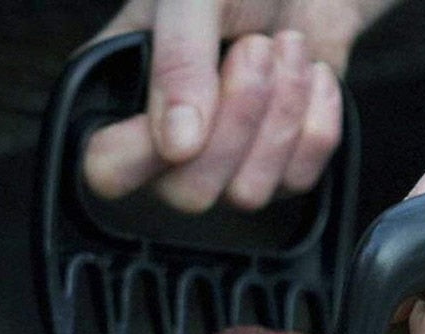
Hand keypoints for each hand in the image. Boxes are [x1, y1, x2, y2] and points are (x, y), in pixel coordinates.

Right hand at [82, 0, 396, 211]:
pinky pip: (298, 179)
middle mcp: (169, 150)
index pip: (108, 170)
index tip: (192, 102)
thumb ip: (177, 61)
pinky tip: (313, 74)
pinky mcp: (282, 172)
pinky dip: (317, 119)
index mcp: (122, 98)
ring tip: (286, 47)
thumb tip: (177, 146)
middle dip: (235, 121)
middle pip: (189, 194)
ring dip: (281, 112)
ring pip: (248, 194)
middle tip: (255, 48)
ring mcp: (228, 168)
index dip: (144, 154)